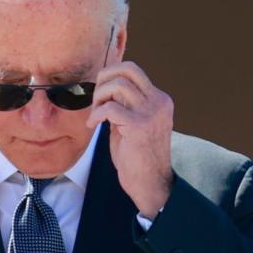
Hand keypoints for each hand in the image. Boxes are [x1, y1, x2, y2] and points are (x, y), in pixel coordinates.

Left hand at [85, 61, 174, 217]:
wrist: (150, 183)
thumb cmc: (136, 155)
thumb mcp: (132, 123)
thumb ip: (123, 104)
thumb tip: (104, 87)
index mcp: (159, 99)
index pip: (132, 70)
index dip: (110, 76)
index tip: (99, 94)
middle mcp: (158, 102)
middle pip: (128, 69)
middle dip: (103, 78)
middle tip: (96, 99)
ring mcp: (151, 112)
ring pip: (118, 85)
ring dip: (99, 97)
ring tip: (95, 114)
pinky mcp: (139, 126)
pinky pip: (110, 108)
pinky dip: (96, 114)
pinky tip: (93, 125)